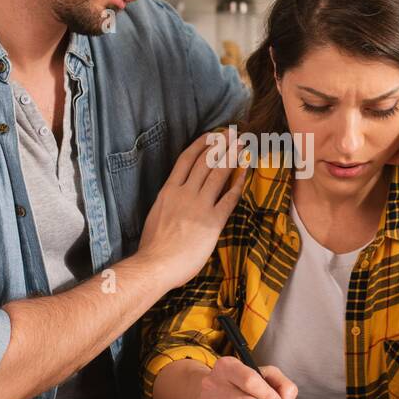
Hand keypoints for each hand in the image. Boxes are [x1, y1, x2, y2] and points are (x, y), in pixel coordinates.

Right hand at [138, 132, 244, 287]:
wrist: (156, 264)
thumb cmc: (153, 246)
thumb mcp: (157, 215)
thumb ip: (170, 203)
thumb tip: (178, 199)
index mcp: (168, 191)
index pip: (186, 160)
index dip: (200, 144)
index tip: (211, 135)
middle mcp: (184, 193)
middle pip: (205, 162)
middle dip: (220, 144)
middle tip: (232, 133)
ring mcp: (199, 206)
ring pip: (218, 174)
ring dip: (231, 157)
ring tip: (242, 145)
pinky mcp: (212, 221)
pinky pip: (229, 198)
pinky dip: (238, 183)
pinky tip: (245, 173)